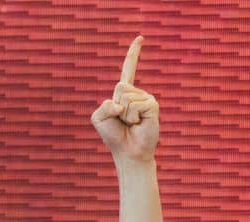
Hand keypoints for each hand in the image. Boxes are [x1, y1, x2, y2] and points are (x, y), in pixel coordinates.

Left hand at [92, 37, 159, 160]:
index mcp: (123, 93)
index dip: (133, 54)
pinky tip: (138, 124)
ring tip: (130, 124)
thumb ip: (103, 106)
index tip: (141, 38)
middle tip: (122, 121)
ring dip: (124, 115)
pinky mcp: (153, 105)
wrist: (128, 152)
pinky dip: (132, 117)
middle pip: (120, 88)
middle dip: (115, 107)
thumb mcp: (98, 119)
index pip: (128, 69)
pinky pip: (136, 105)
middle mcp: (136, 93)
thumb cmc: (113, 136)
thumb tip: (120, 103)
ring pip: (127, 98)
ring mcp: (146, 98)